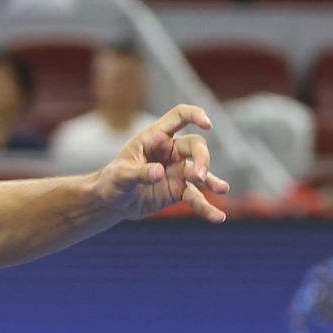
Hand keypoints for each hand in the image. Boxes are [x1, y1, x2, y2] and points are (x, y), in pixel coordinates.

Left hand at [97, 105, 231, 223]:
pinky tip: (218, 217)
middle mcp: (171, 151)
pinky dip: (206, 208)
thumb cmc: (112, 181)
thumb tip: (159, 172)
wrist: (111, 203)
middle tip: (199, 177)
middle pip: (196, 146)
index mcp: (155, 138)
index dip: (195, 115)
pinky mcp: (179, 191)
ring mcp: (178, 171)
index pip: (179, 116)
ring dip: (211, 180)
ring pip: (201, 172)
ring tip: (221, 189)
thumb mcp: (120, 175)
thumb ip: (139, 172)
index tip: (207, 124)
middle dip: (202, 159)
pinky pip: (196, 198)